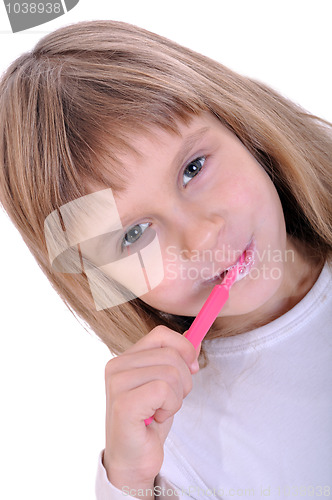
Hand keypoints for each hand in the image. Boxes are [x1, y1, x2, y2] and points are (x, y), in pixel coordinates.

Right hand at [103, 325, 199, 493]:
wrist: (134, 460)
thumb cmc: (148, 422)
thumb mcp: (164, 384)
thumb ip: (173, 359)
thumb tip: (192, 338)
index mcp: (125, 358)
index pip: (161, 334)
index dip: (183, 348)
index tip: (192, 367)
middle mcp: (116, 366)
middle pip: (171, 354)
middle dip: (183, 380)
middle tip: (170, 401)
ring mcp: (117, 384)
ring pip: (171, 372)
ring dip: (176, 397)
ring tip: (160, 411)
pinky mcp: (124, 404)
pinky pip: (164, 390)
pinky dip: (170, 407)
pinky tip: (156, 419)